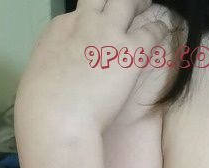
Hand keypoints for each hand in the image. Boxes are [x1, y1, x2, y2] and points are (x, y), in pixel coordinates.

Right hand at [15, 0, 172, 134]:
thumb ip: (58, 66)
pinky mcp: (129, 52)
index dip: (95, 20)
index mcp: (62, 29)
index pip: (82, 15)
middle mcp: (85, 23)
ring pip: (127, 3)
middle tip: (130, 3)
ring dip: (139, 3)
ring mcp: (107, 34)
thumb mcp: (43, 73)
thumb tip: (64, 74)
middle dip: (117, 0)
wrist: (56, 115)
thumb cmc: (45, 107)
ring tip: (149, 5)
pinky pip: (150, 32)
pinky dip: (159, 29)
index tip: (102, 27)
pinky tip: (164, 30)